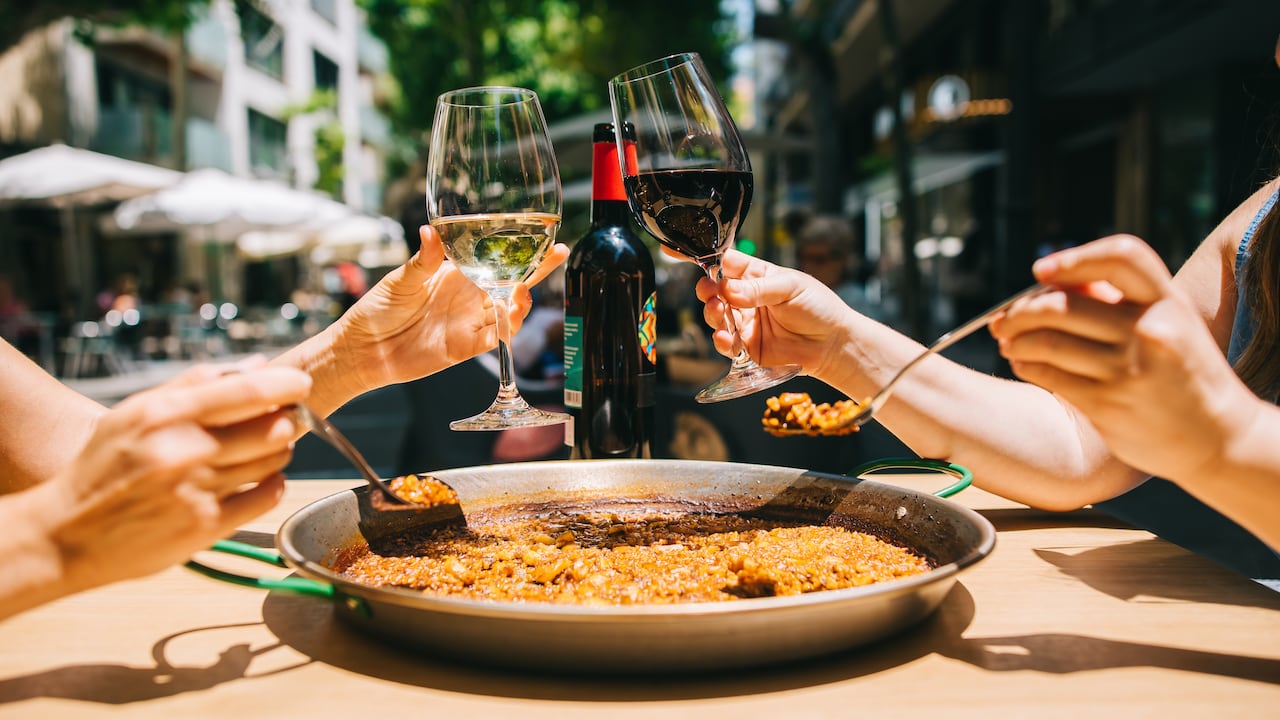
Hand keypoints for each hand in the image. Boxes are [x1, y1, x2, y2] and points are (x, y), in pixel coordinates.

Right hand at [24, 361, 309, 595]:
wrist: (64, 535)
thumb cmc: (103, 467)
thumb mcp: (134, 413)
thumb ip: (194, 384)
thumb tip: (255, 365)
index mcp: (164, 415)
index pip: (247, 392)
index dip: (286, 384)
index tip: (301, 383)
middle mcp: (182, 451)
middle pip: (273, 427)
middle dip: (284, 421)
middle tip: (277, 422)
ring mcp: (195, 491)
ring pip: (274, 461)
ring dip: (277, 453)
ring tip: (258, 452)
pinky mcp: (205, 527)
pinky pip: (267, 497)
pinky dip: (272, 485)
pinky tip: (258, 481)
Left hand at [289, 224, 568, 403]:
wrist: (365, 349)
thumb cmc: (377, 309)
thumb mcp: (400, 280)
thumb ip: (422, 260)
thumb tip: (431, 232)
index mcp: (456, 273)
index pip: (494, 257)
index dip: (520, 249)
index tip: (541, 236)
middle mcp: (469, 295)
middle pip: (512, 282)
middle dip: (537, 269)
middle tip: (553, 256)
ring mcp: (471, 321)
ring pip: (510, 310)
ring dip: (522, 300)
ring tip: (522, 290)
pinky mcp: (468, 346)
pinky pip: (497, 338)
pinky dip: (508, 328)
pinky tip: (510, 317)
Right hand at [694, 249, 858, 378]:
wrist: (833, 344)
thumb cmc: (818, 308)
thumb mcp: (790, 287)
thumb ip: (757, 289)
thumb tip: (727, 289)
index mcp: (758, 276)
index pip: (728, 264)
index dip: (713, 263)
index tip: (705, 266)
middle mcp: (747, 298)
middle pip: (716, 291)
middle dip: (708, 291)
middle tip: (710, 293)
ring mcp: (746, 323)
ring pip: (717, 317)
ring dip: (713, 314)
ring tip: (718, 312)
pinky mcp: (747, 347)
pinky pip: (727, 344)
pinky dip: (722, 341)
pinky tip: (726, 337)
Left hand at [989, 235, 1255, 479]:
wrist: (1216, 437)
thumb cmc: (1178, 371)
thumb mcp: (1166, 323)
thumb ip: (1118, 300)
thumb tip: (1049, 279)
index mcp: (1168, 302)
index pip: (1122, 257)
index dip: (1075, 257)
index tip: (1041, 270)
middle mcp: (1150, 332)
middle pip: (1062, 304)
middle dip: (1020, 310)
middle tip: (1005, 318)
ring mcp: (1128, 371)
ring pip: (1046, 342)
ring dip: (1015, 340)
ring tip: (1009, 342)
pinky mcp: (1108, 405)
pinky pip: (1048, 375)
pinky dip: (1025, 365)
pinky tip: (1023, 363)